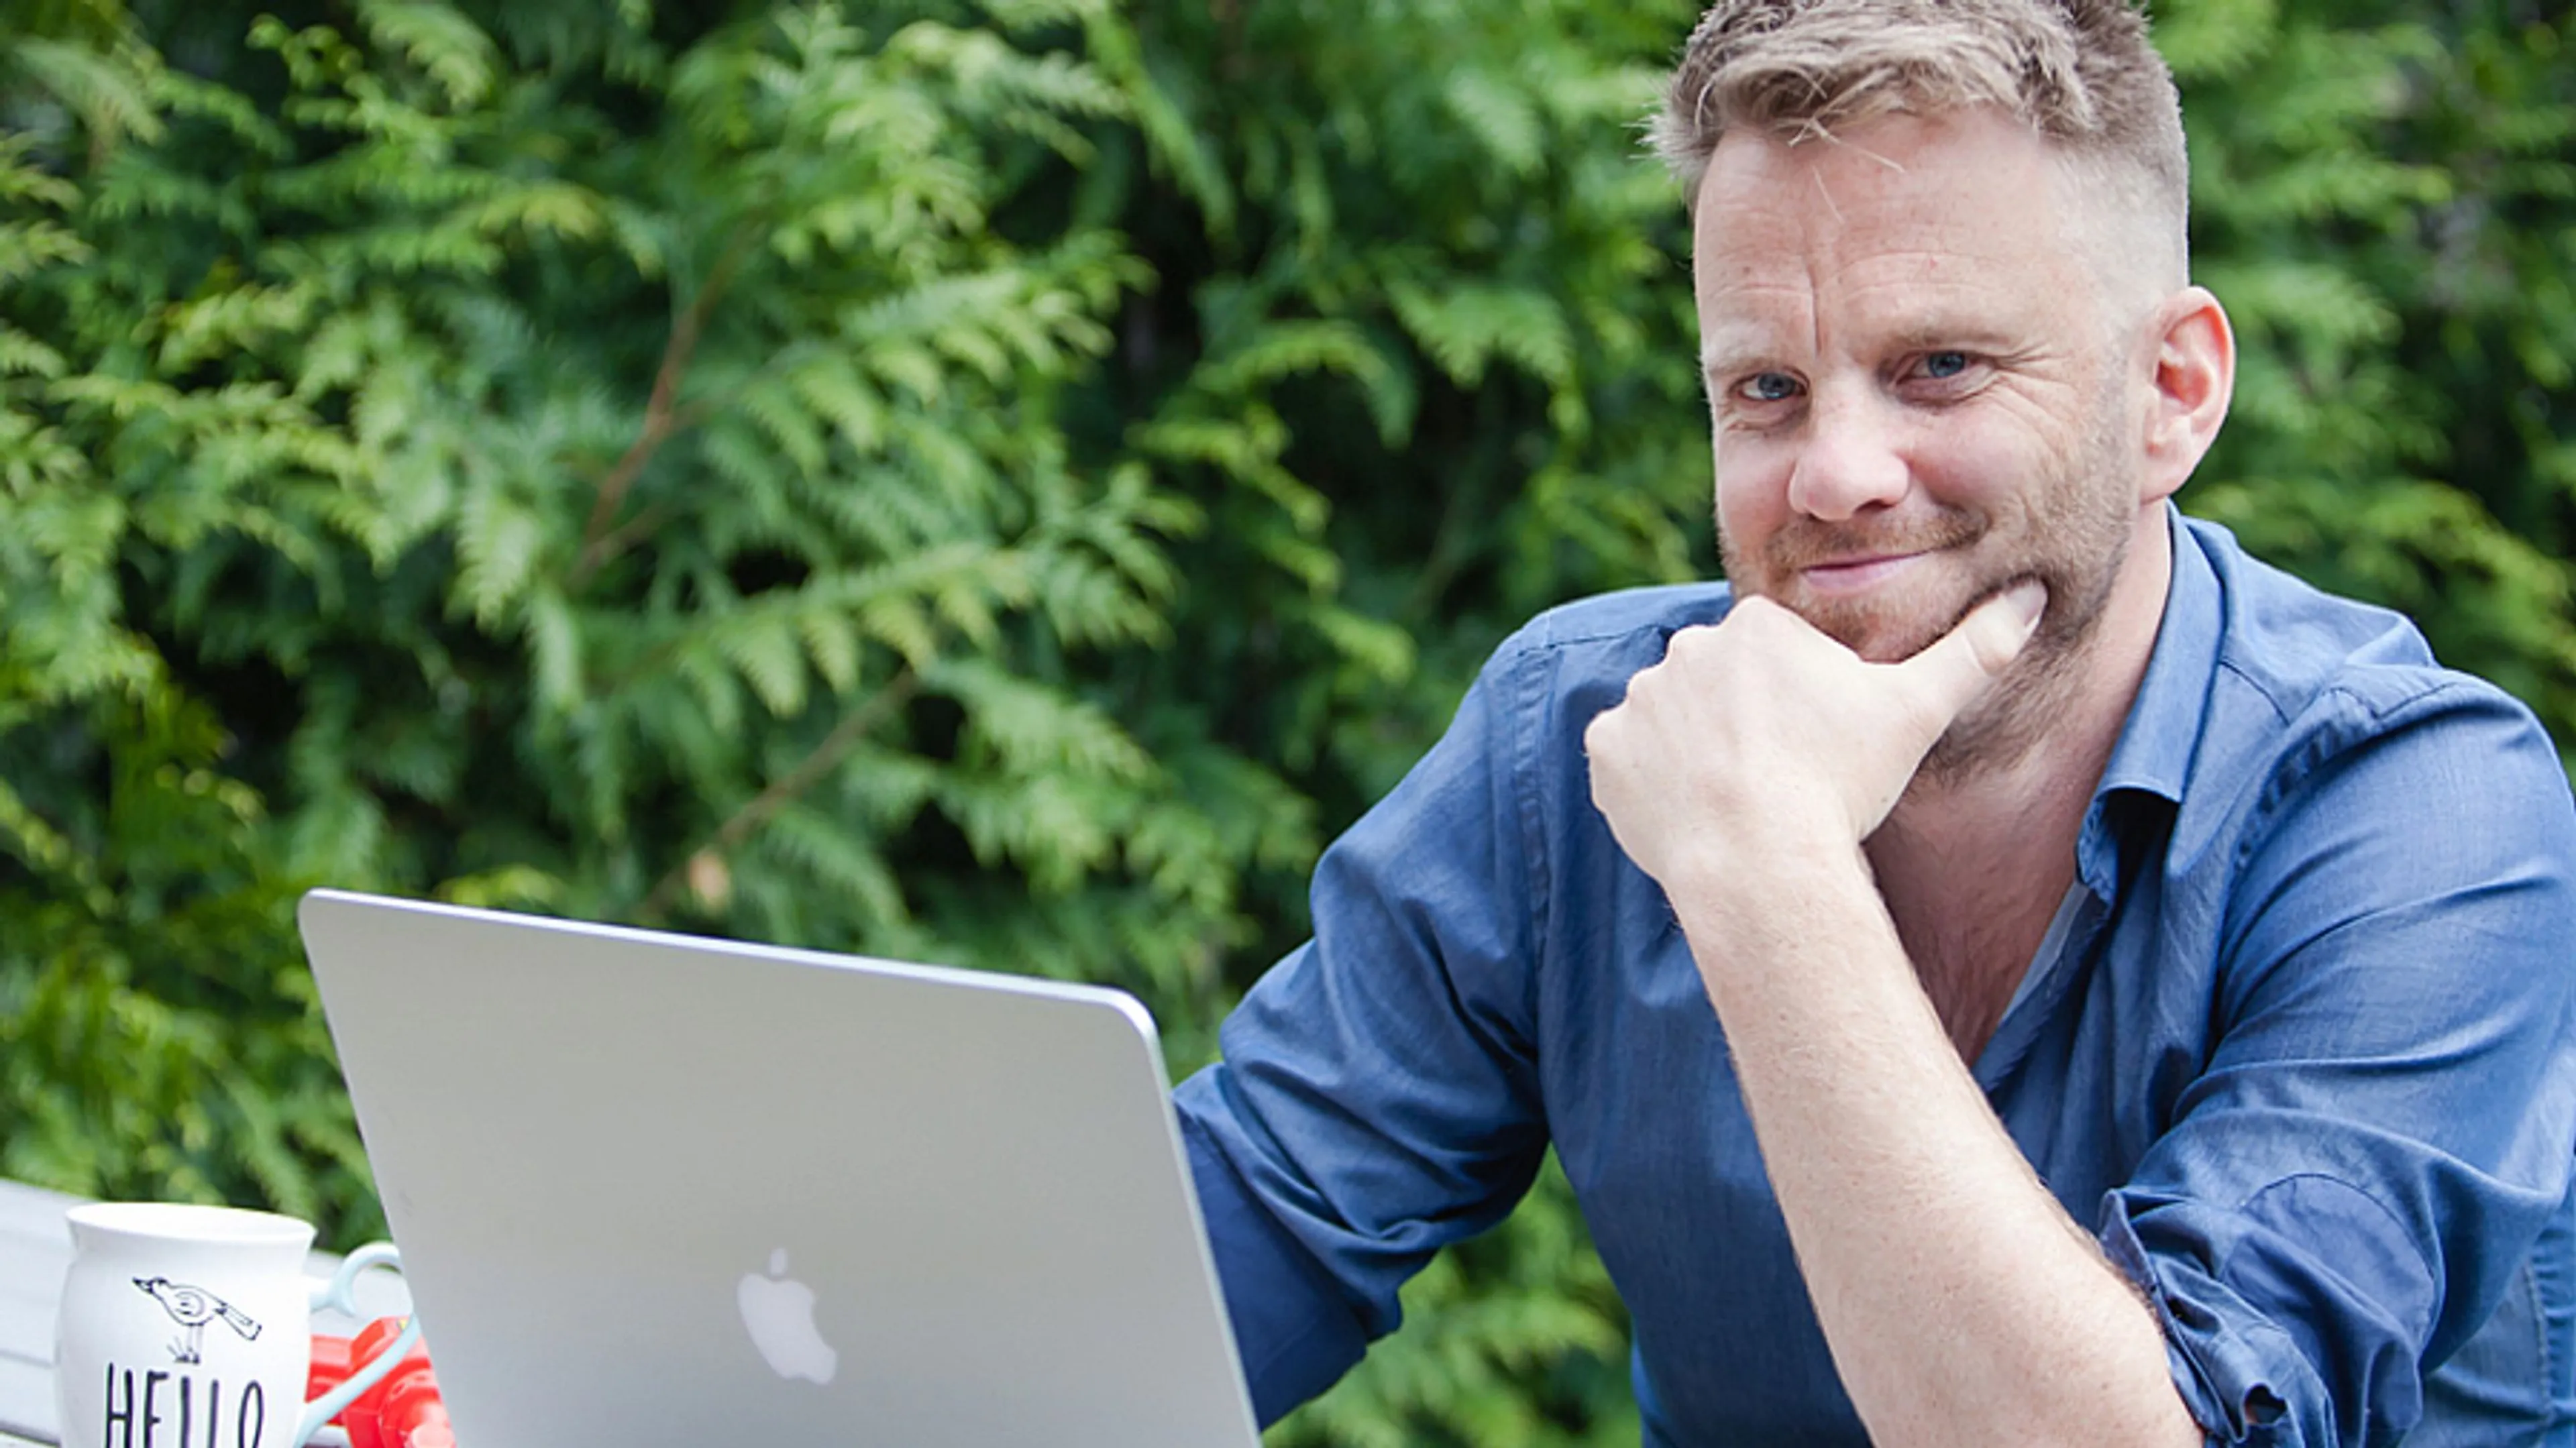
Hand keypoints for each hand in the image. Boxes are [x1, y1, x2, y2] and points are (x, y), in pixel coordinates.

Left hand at [1583, 581, 2044, 888]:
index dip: (1798, 709)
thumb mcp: (1918, 711)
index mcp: (1755, 625)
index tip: (1814, 750)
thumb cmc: (1842, 785)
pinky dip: (1649, 786)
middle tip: (1775, 781)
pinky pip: (1625, 762)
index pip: (1774, 659)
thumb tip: (2032, 596)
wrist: (1762, 859)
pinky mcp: (1605, 752)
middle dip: (1742, 727)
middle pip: (1719, 687)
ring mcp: (1638, 700)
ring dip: (1695, 756)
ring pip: (1672, 723)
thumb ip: (1974, 650)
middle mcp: (1685, 647)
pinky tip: (1690, 815)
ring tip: (1735, 803)